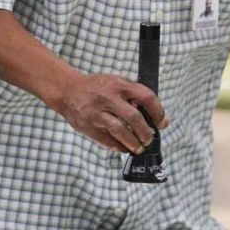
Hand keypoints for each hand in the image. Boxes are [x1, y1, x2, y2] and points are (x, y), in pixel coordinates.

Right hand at [53, 72, 169, 152]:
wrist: (68, 90)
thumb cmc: (97, 87)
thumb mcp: (116, 82)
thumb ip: (134, 95)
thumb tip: (155, 116)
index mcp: (120, 85)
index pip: (146, 97)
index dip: (158, 111)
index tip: (162, 122)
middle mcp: (109, 98)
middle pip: (134, 118)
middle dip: (145, 132)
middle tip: (149, 139)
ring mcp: (98, 113)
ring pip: (120, 131)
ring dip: (133, 142)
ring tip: (139, 147)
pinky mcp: (89, 126)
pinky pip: (107, 140)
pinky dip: (119, 146)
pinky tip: (125, 148)